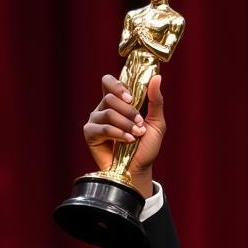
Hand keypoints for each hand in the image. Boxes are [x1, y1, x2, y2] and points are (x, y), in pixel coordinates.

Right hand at [82, 73, 166, 196]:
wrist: (139, 169)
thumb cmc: (146, 147)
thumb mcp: (156, 123)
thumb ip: (156, 101)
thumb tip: (157, 77)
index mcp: (117, 102)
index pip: (108, 82)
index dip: (118, 86)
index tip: (132, 98)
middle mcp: (103, 109)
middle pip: (109, 97)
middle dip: (128, 111)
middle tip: (139, 123)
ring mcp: (95, 121)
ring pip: (107, 112)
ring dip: (126, 124)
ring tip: (136, 135)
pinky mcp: (90, 134)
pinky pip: (102, 128)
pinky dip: (118, 134)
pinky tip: (128, 140)